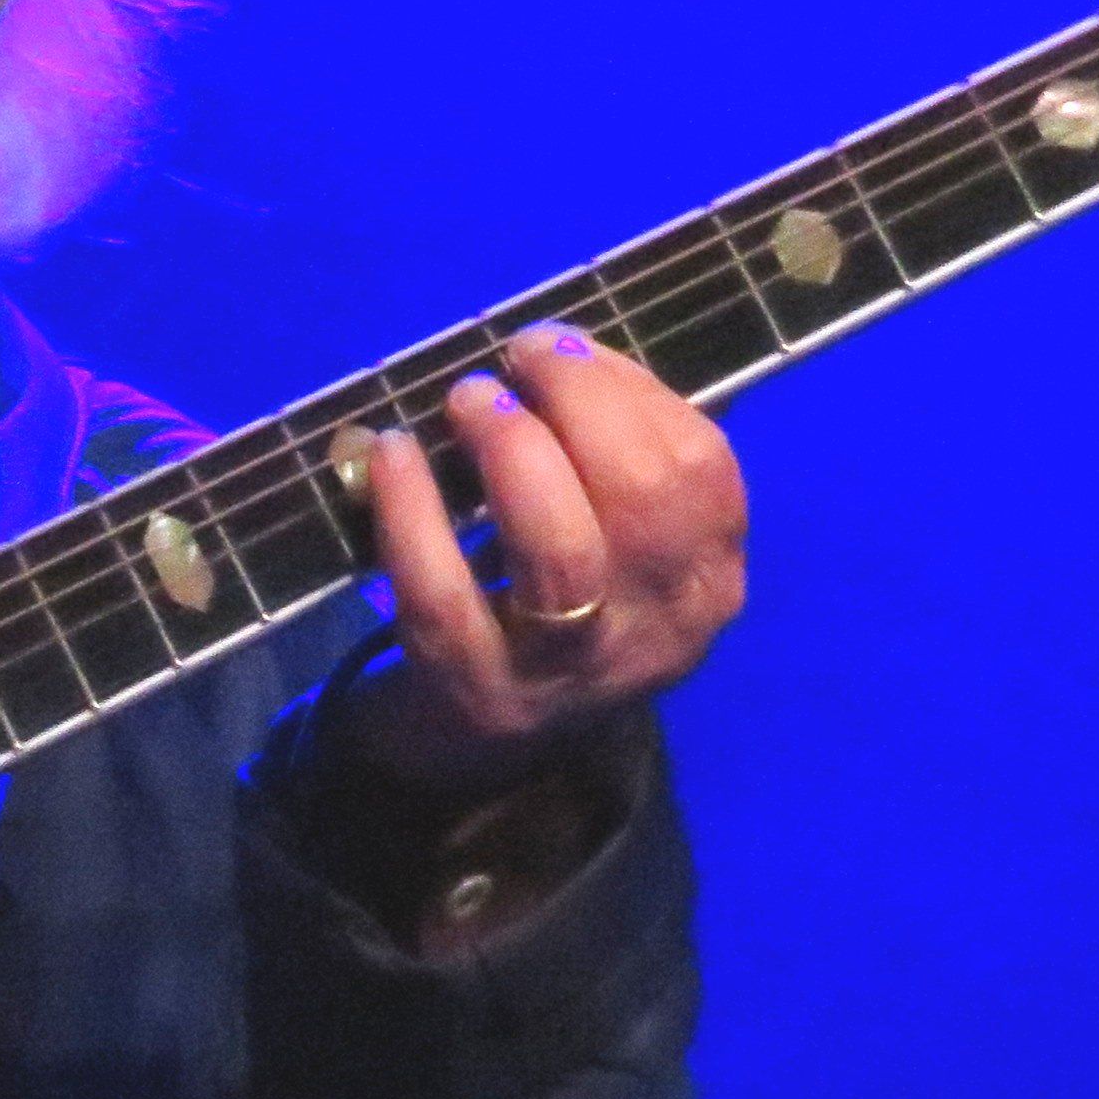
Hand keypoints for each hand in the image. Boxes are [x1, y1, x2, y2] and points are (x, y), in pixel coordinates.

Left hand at [339, 326, 746, 796]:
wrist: (478, 748)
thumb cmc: (550, 610)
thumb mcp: (615, 546)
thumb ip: (610, 458)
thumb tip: (556, 350)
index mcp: (707, 578)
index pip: (700, 467)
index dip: (627, 388)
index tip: (559, 349)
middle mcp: (659, 629)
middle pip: (645, 495)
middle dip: (575, 402)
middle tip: (512, 362)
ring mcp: (570, 669)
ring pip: (562, 549)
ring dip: (510, 450)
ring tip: (466, 399)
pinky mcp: (478, 691)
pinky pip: (445, 592)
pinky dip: (413, 511)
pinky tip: (391, 455)